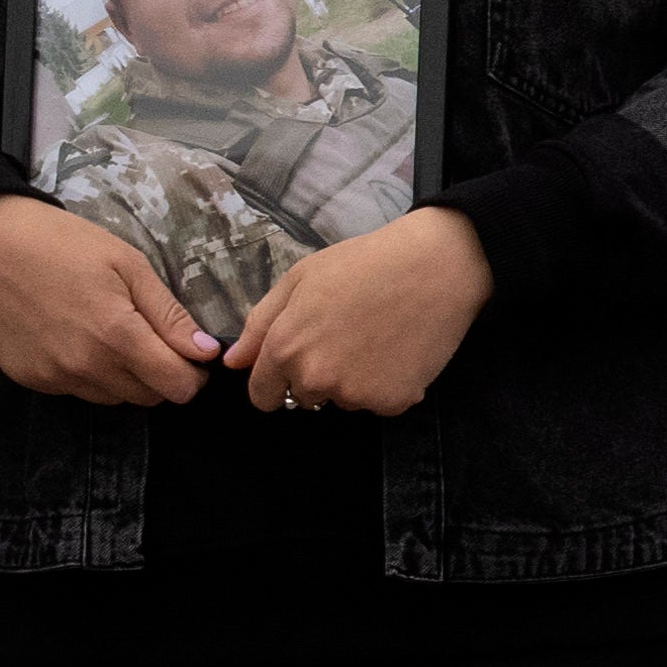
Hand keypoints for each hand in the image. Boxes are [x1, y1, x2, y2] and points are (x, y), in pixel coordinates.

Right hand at [0, 191, 211, 404]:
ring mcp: (53, 377)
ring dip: (125, 377)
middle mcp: (85, 367)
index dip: (193, 375)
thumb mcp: (128, 265)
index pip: (176, 387)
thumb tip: (206, 353)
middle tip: (151, 338)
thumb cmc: (64, 244)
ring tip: (111, 334)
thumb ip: (168, 315)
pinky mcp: (29, 378)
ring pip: (113, 398)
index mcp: (116, 336)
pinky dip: (88, 374)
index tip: (191, 355)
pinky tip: (77, 338)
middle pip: (148, 397)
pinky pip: (76, 391)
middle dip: (161, 375)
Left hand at [223, 210, 496, 418]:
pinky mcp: (393, 402)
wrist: (434, 267)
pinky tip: (398, 351)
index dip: (274, 381)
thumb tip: (233, 362)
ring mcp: (355, 394)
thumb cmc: (363, 264)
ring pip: (343, 401)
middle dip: (315, 378)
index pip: (262, 395)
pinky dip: (387, 385)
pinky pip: (379, 402)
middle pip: (303, 400)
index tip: (293, 366)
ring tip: (375, 340)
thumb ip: (260, 323)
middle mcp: (315, 379)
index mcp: (285, 348)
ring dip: (352, 382)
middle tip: (344, 339)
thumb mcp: (299, 279)